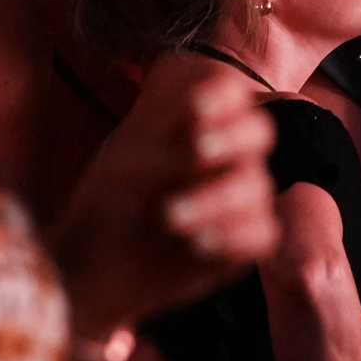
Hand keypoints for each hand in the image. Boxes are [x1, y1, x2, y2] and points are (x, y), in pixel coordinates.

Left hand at [52, 70, 279, 339]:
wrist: (98, 264)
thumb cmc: (111, 204)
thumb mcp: (122, 168)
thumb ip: (162, 153)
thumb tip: (198, 150)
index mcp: (199, 128)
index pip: (231, 96)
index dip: (222, 97)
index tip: (195, 106)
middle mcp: (228, 159)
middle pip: (260, 131)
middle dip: (232, 137)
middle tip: (197, 149)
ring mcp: (239, 201)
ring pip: (256, 186)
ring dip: (214, 199)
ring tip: (168, 216)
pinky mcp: (243, 244)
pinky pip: (262, 235)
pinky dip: (232, 238)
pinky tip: (196, 244)